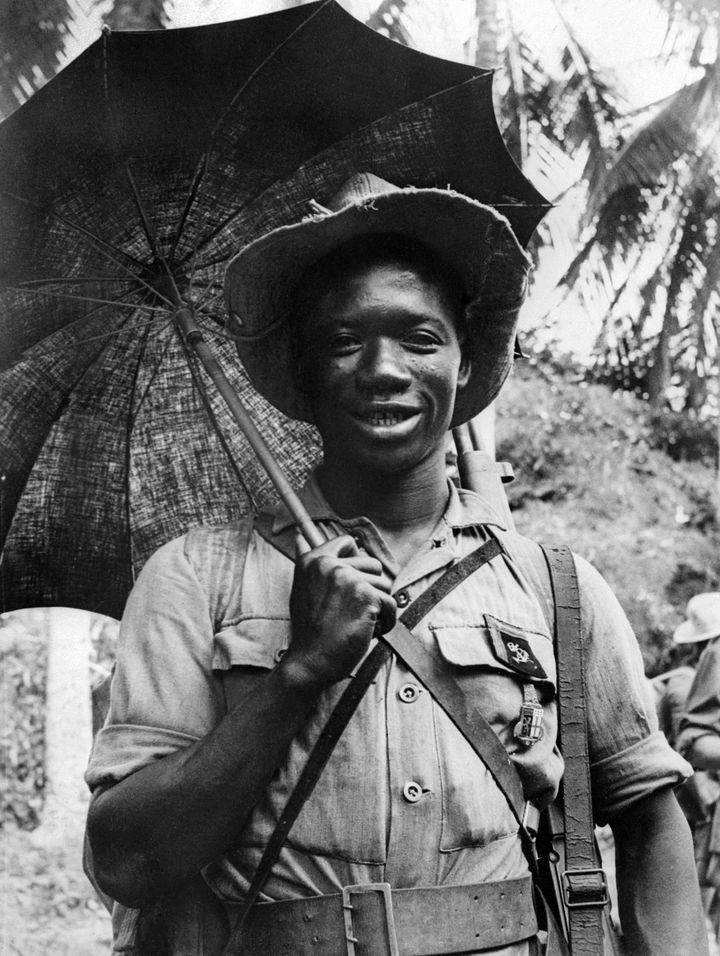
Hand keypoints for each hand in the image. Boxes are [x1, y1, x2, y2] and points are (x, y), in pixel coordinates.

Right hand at [283, 533, 395, 689]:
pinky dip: (386, 621)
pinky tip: (368, 631)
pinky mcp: (366, 595)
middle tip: (352, 611)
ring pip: (385, 585)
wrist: (310, 661)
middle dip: (370, 589)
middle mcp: (329, 564)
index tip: (352, 582)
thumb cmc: (309, 631)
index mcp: (313, 560)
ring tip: (358, 622)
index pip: (347, 542)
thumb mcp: (302, 590)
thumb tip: (300, 535)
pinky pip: (391, 603)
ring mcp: (348, 578)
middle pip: (373, 564)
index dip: (356, 562)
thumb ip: (311, 566)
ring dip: (378, 607)